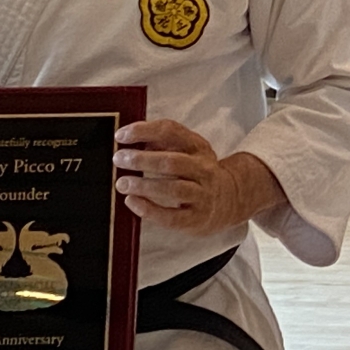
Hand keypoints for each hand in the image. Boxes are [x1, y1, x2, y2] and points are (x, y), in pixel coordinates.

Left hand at [113, 119, 284, 233]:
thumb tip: (131, 140)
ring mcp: (203, 195)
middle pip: (172, 161)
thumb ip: (162, 144)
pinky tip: (132, 202)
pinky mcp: (197, 218)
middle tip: (119, 159)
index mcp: (198, 148)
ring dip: (144, 185)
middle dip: (142, 160)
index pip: (172, 131)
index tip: (121, 135)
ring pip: (173, 188)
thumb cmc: (198, 174)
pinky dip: (149, 209)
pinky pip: (172, 216)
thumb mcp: (188, 152)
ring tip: (122, 183)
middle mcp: (204, 169)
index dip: (144, 131)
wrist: (231, 200)